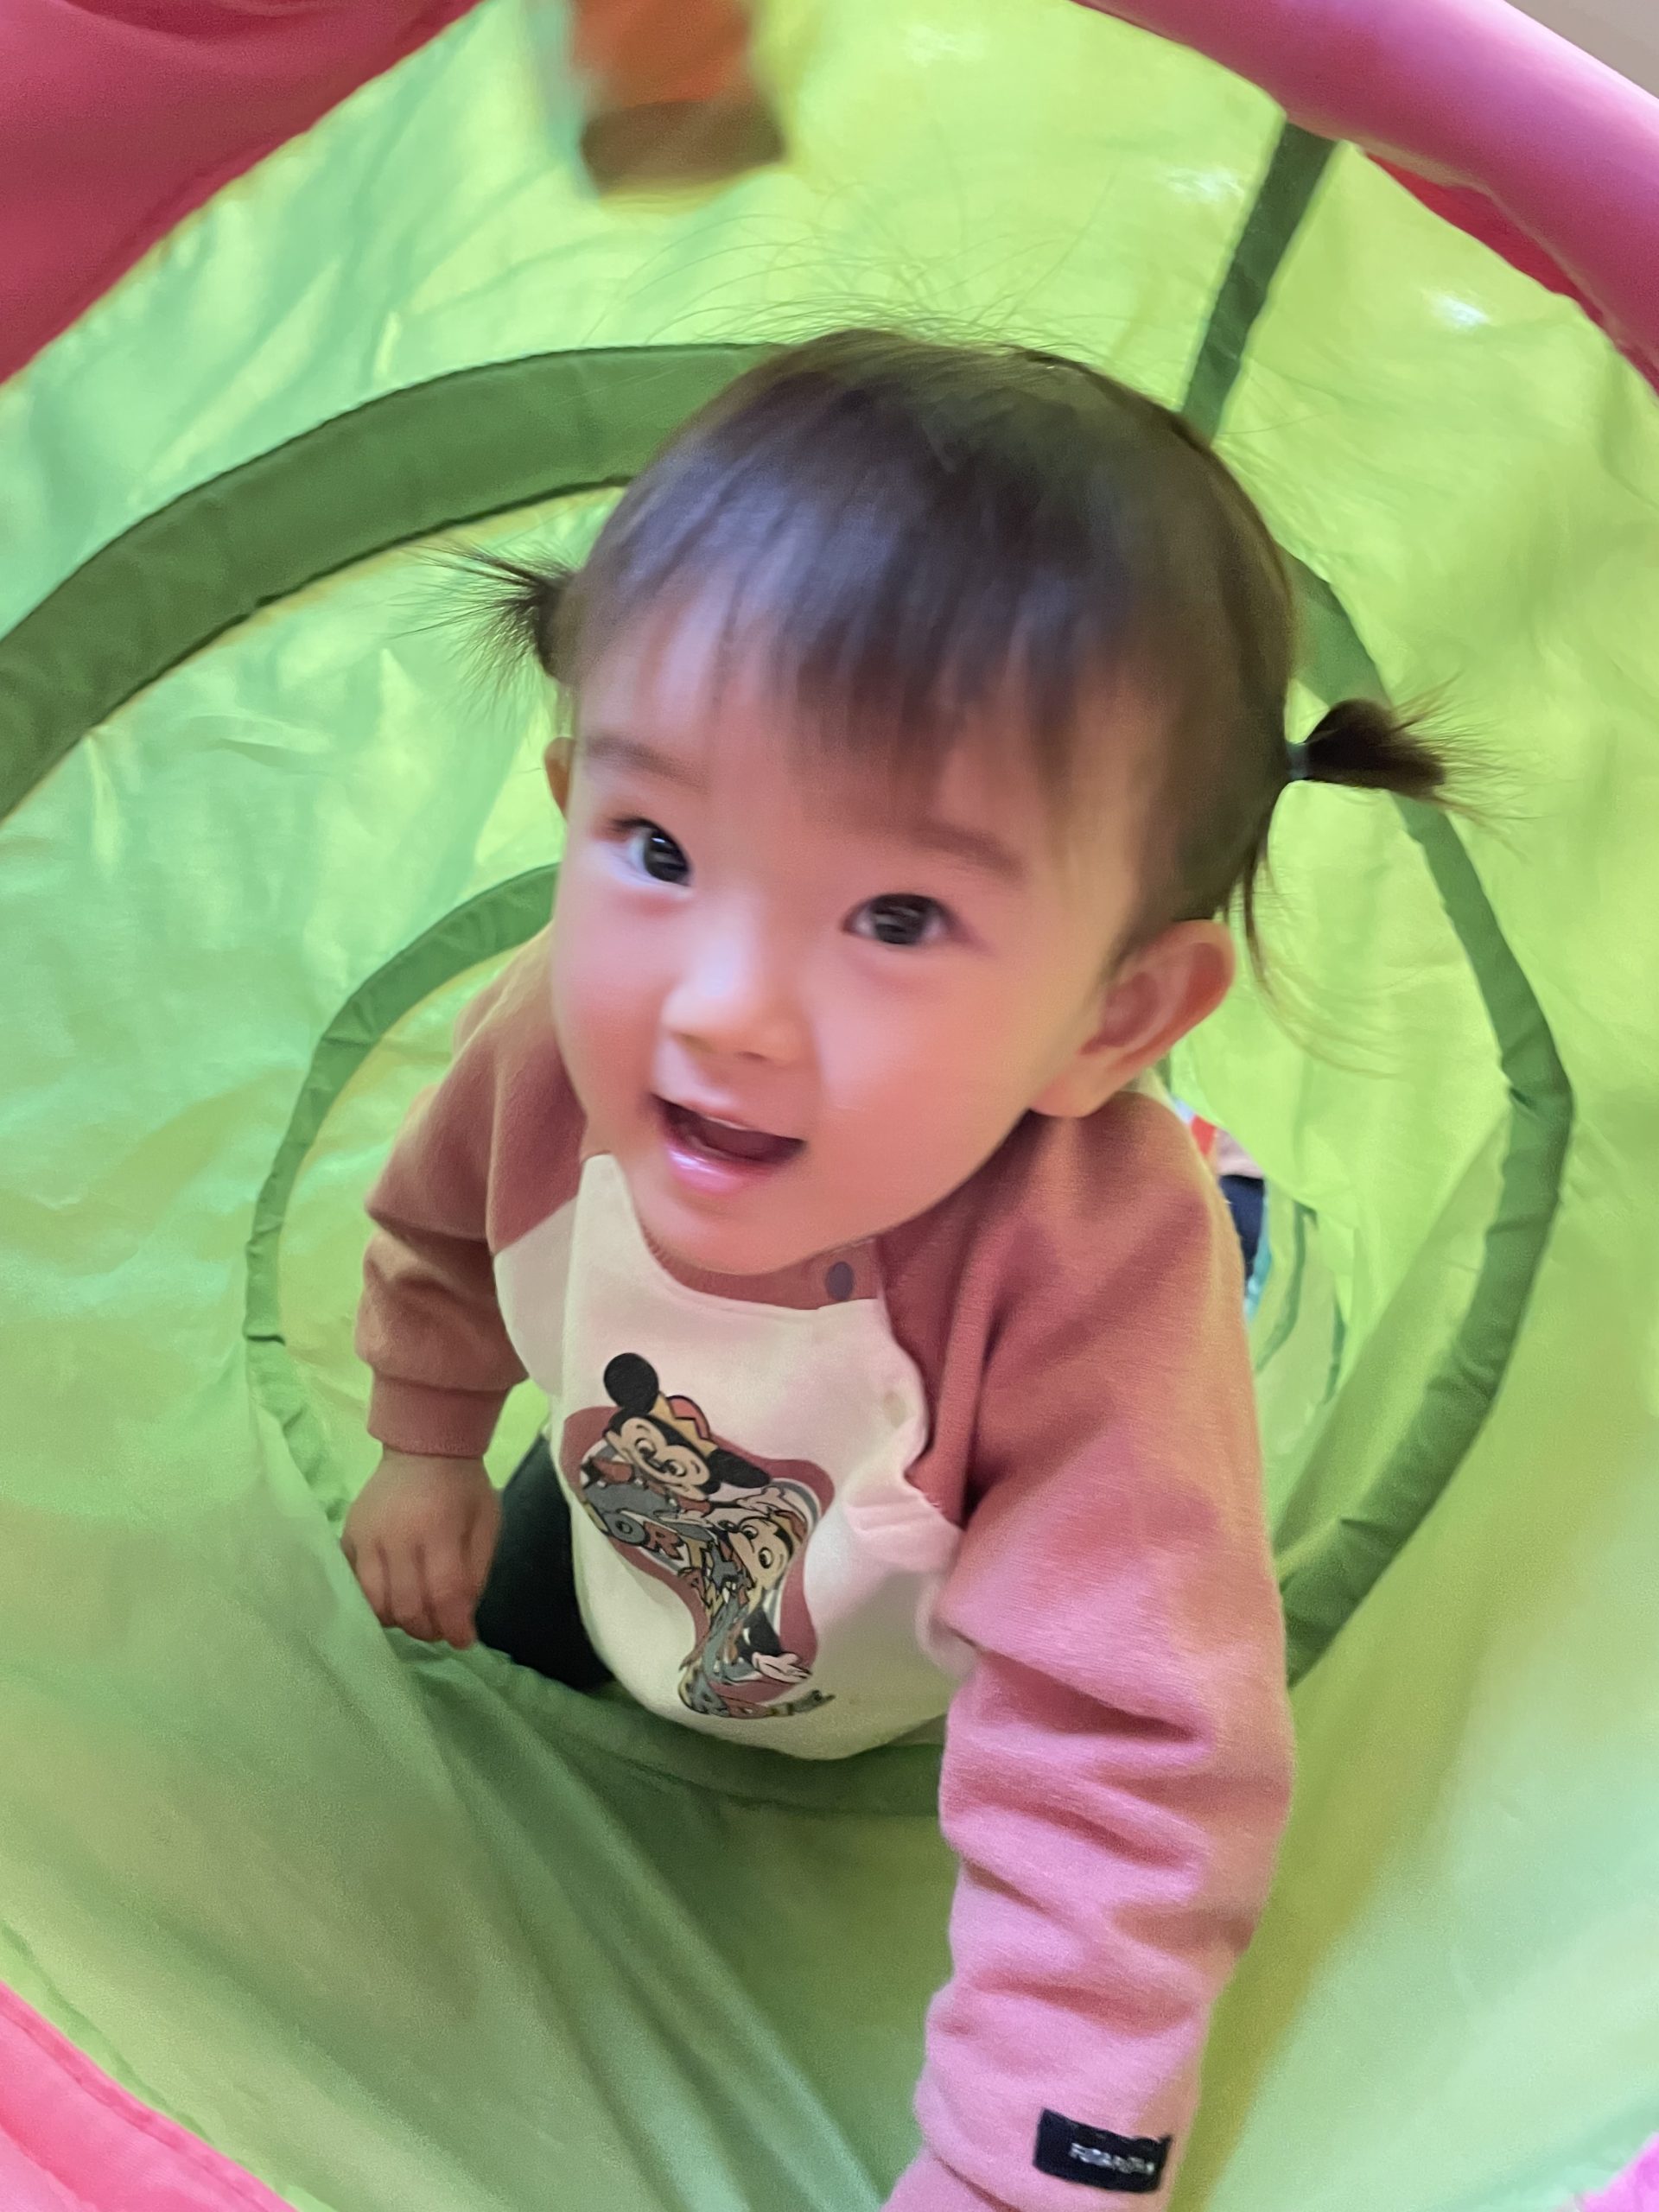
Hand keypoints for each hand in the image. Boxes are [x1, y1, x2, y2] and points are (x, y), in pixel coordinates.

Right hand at [342, 1450, 500, 1647]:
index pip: (444, 1592)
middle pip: (406, 1606)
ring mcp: (365, 1537)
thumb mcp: (486, 1522)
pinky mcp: (347, 1538)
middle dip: (428, 1628)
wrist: (422, 1447)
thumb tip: (462, 1619)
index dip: (455, 1626)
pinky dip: (373, 1602)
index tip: (465, 1640)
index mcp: (437, 1528)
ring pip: (374, 1603)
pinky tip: (392, 1597)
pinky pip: (353, 1586)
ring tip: (418, 1614)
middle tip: (442, 1627)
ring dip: (399, 1620)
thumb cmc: (462, 1486)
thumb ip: (476, 1571)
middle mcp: (396, 1535)